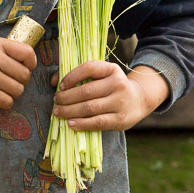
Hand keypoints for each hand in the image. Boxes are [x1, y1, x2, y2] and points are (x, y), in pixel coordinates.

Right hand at [0, 37, 36, 108]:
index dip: (31, 63)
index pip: (27, 53)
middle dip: (20, 81)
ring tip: (2, 90)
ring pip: (17, 90)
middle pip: (24, 75)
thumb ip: (5, 50)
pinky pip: (5, 101)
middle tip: (9, 82)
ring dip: (13, 93)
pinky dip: (5, 102)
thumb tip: (28, 62)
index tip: (26, 68)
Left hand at [51, 63, 169, 130]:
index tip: (61, 85)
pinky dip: (82, 123)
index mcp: (111, 69)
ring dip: (70, 111)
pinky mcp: (120, 119)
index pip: (89, 68)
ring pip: (90, 108)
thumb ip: (80, 74)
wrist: (139, 100)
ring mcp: (120, 102)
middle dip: (66, 97)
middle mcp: (118, 84)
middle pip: (87, 91)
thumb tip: (54, 81)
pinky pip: (97, 122)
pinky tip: (71, 123)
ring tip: (58, 112)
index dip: (72, 76)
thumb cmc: (113, 86)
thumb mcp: (102, 75)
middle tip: (56, 101)